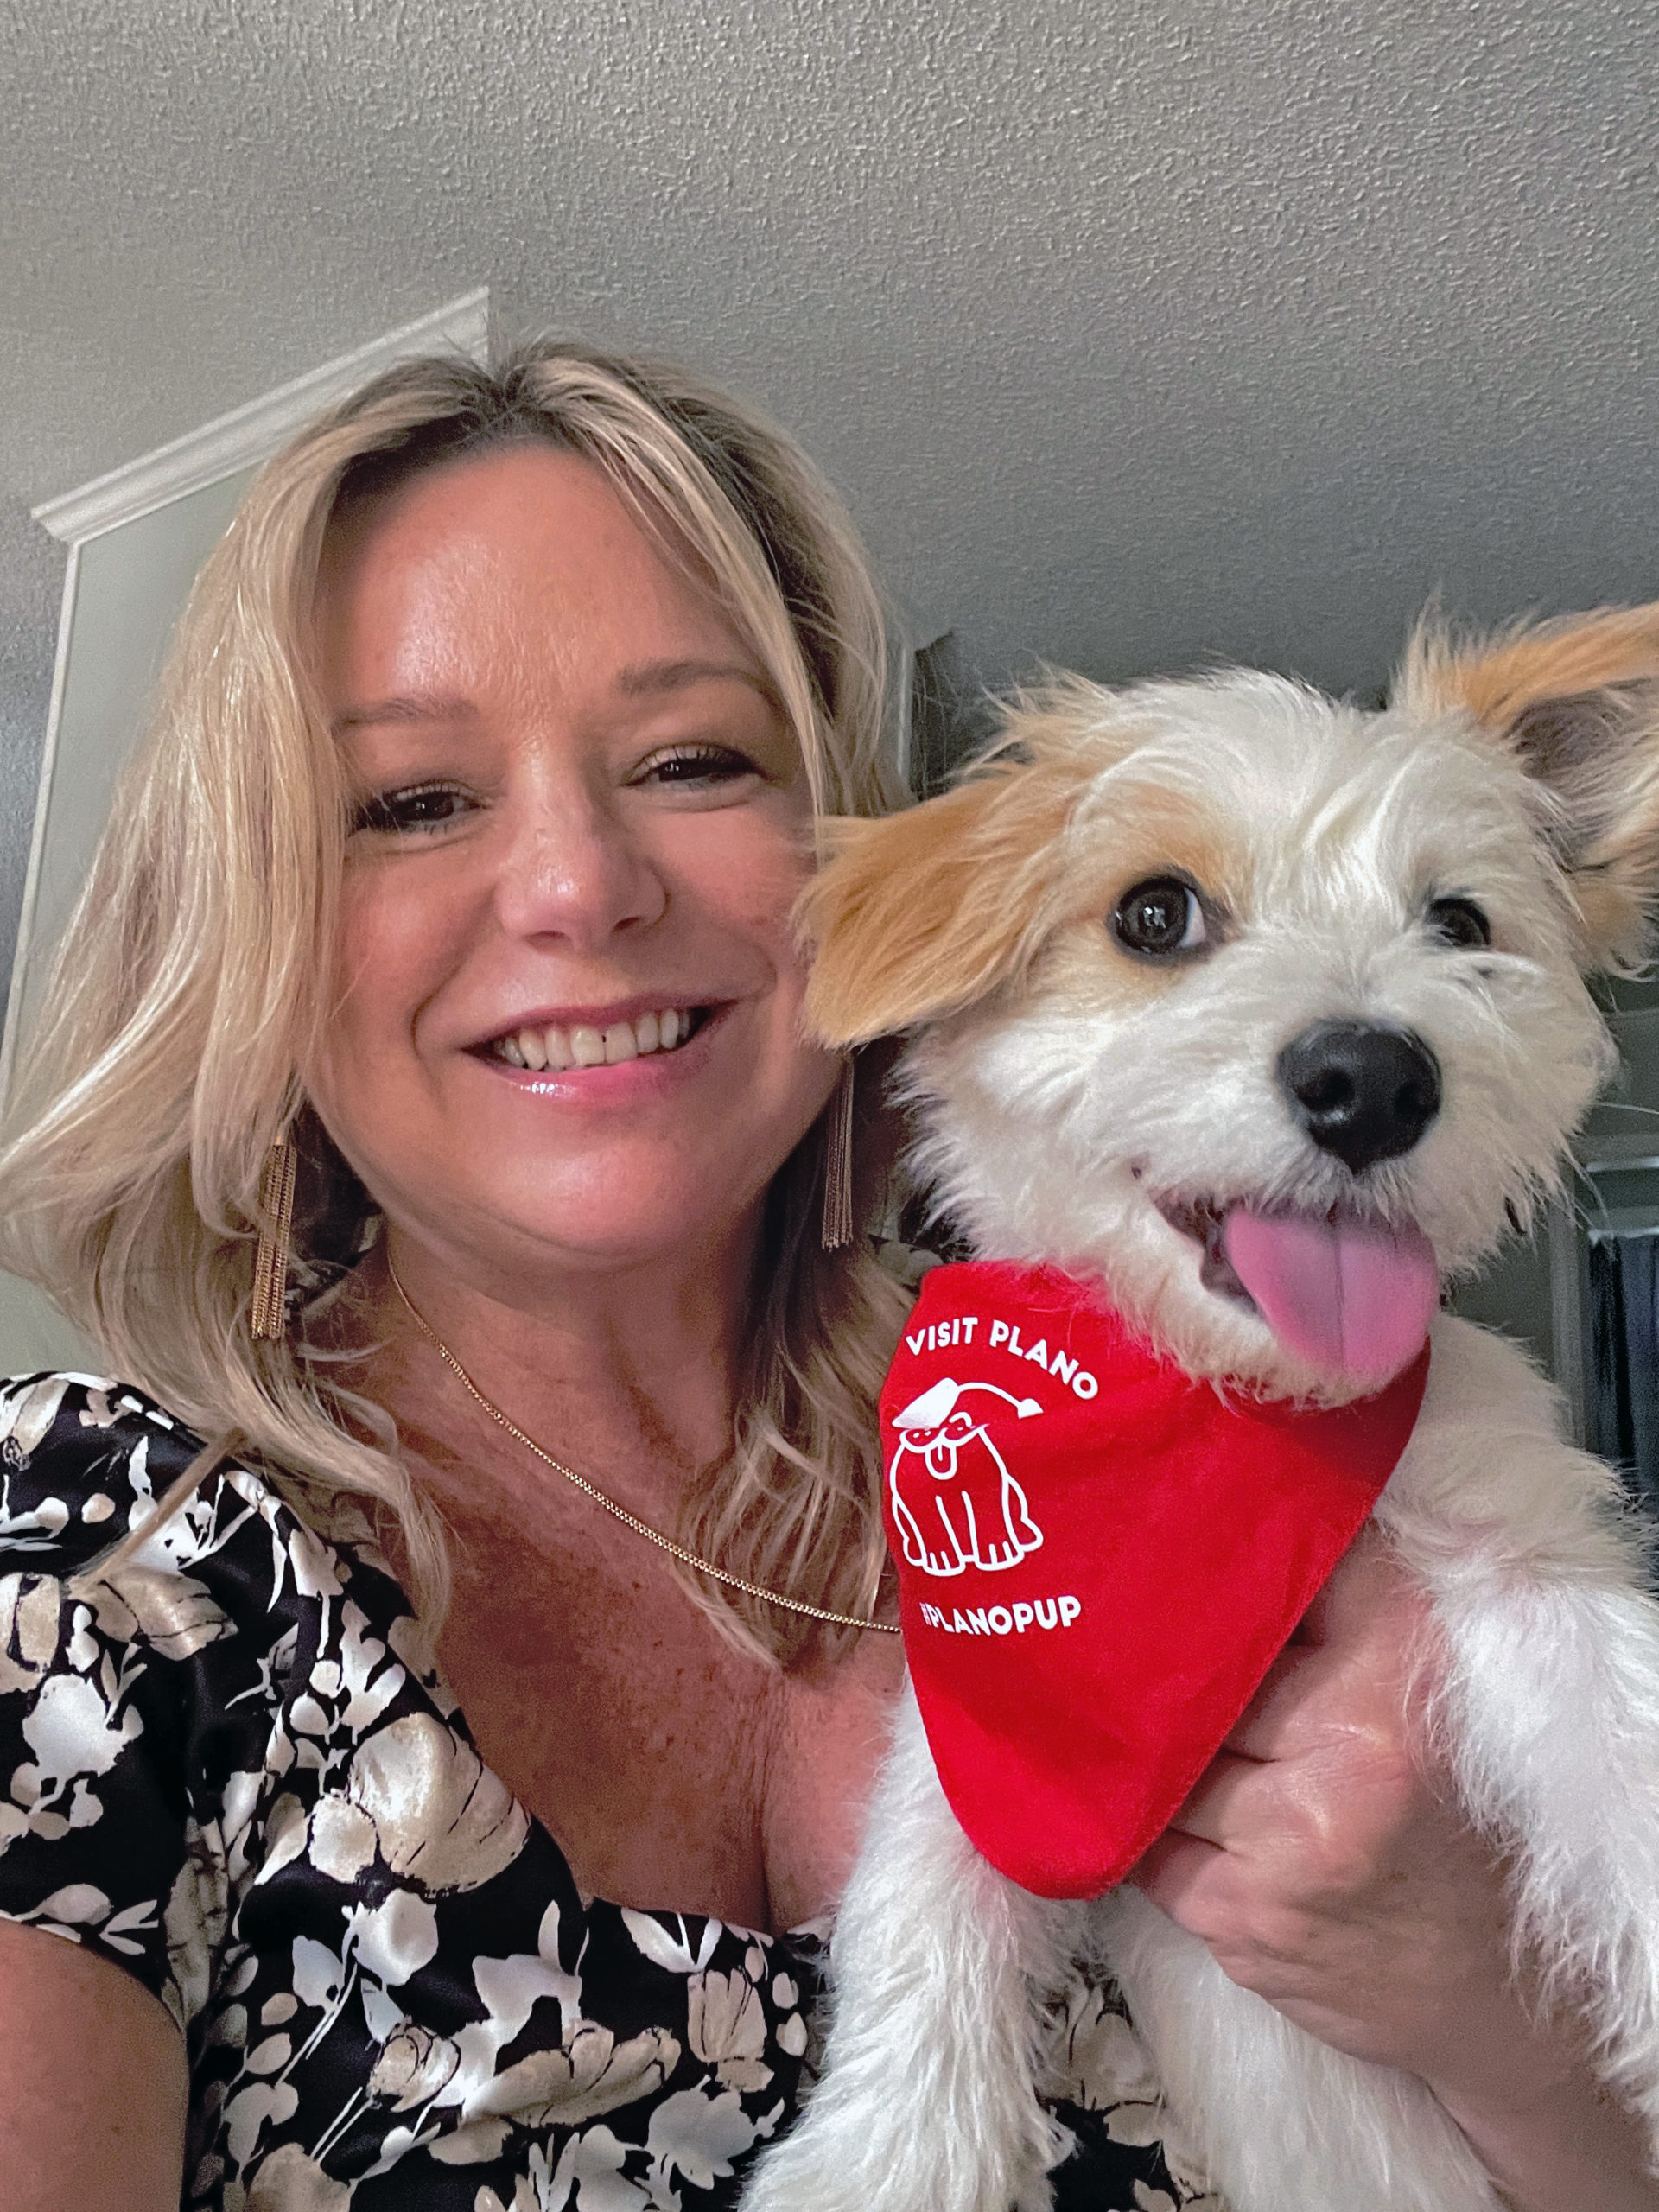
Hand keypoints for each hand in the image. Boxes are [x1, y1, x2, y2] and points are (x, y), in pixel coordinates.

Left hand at [1126, 1528, 1521, 2089]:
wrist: (1490, 1989)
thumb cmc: (1449, 1819)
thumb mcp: (1425, 1692)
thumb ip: (1347, 1605)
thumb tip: (1242, 1526)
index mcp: (1401, 1675)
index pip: (1286, 1578)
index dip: (1228, 1570)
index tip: (1190, 1560)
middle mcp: (1351, 1754)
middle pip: (1202, 1673)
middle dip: (1180, 1674)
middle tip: (1149, 1656)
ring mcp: (1291, 1844)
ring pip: (1166, 1758)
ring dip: (1160, 1757)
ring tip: (1172, 1747)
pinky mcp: (1244, 1919)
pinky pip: (1148, 1841)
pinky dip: (1148, 1826)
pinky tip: (1169, 1816)